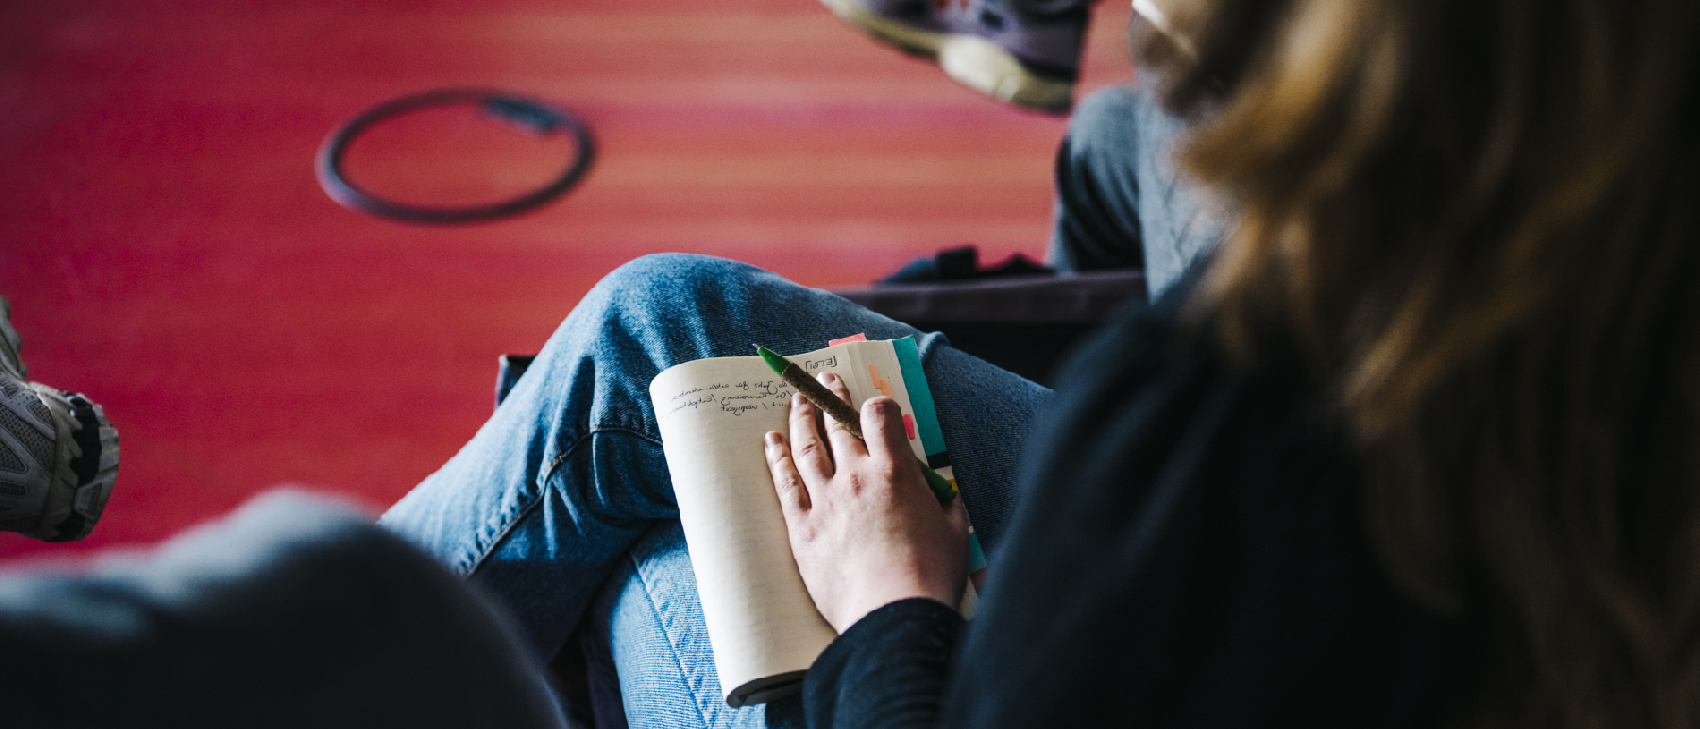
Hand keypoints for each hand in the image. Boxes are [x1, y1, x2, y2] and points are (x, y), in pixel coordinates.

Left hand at [764, 372, 969, 632]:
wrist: (891, 615)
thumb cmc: (930, 577)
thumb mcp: (955, 531)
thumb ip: (947, 503)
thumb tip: (945, 490)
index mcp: (895, 473)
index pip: (880, 417)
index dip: (878, 406)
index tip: (877, 407)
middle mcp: (856, 477)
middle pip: (838, 425)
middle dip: (832, 398)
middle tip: (825, 381)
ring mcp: (825, 501)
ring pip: (807, 447)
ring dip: (800, 418)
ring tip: (797, 400)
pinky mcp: (802, 528)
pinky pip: (784, 483)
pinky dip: (777, 458)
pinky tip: (772, 442)